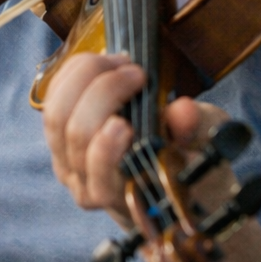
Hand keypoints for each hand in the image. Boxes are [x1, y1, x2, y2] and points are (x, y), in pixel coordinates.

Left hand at [39, 52, 232, 229]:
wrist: (168, 184)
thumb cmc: (190, 170)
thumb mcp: (208, 152)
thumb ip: (196, 132)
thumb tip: (183, 111)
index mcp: (127, 198)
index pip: (103, 176)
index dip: (110, 142)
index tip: (140, 106)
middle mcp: (89, 187)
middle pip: (76, 134)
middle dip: (103, 91)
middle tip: (135, 71)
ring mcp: (68, 165)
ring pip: (56, 116)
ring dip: (86, 78)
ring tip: (120, 62)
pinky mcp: (58, 142)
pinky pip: (51, 103)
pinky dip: (72, 77)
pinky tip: (99, 65)